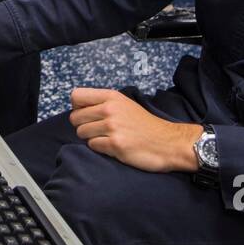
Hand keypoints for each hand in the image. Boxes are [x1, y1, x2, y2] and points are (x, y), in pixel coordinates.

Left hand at [68, 88, 200, 172]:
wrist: (168, 142)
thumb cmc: (145, 125)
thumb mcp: (125, 104)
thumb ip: (103, 103)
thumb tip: (77, 108)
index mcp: (111, 97)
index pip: (76, 96)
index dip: (78, 107)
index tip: (88, 115)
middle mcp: (110, 109)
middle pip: (75, 118)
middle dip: (83, 126)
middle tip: (99, 131)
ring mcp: (112, 127)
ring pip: (82, 133)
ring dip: (92, 138)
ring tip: (108, 138)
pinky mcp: (115, 144)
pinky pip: (92, 146)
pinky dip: (100, 148)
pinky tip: (114, 147)